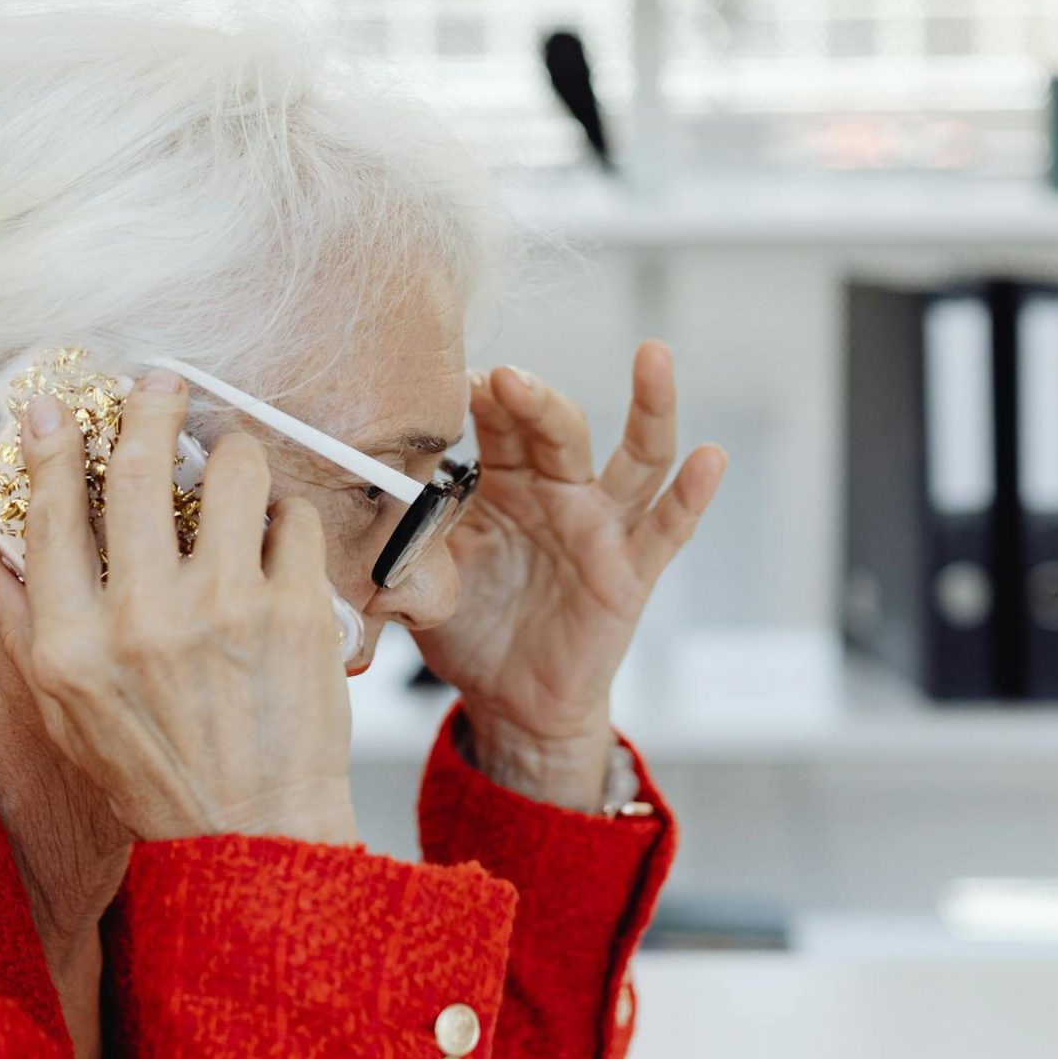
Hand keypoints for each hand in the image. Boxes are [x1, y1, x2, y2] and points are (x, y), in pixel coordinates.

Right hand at [0, 371, 358, 844]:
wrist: (255, 836)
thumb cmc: (156, 776)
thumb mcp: (63, 716)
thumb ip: (23, 631)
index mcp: (72, 646)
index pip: (48, 515)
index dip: (49, 446)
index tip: (54, 404)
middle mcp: (143, 620)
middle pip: (136, 469)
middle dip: (149, 407)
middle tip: (160, 383)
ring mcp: (226, 610)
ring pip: (232, 471)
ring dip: (231, 452)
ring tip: (231, 465)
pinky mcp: (296, 610)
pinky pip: (293, 516)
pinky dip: (285, 515)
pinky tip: (274, 538)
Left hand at [412, 344, 724, 802]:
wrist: (509, 702)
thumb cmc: (470, 626)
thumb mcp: (427, 574)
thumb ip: (400, 538)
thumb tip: (347, 511)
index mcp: (504, 481)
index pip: (497, 423)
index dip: (479, 399)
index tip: (450, 379)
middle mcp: (559, 490)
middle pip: (557, 429)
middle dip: (534, 398)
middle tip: (506, 377)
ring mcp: (602, 526)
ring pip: (636, 456)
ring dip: (649, 404)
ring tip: (653, 356)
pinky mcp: (632, 571)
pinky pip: (668, 528)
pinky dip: (692, 493)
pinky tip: (711, 458)